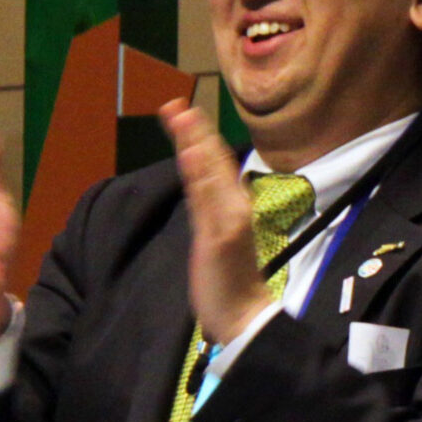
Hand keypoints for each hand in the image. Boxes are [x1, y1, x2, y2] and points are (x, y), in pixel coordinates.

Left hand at [159, 99, 270, 344]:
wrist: (245, 316)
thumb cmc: (230, 281)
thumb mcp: (218, 239)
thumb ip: (212, 213)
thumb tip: (204, 191)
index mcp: (231, 207)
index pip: (214, 166)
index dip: (199, 139)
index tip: (183, 112)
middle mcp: (234, 207)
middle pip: (213, 163)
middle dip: (195, 132)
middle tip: (176, 105)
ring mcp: (228, 220)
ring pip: (210, 175)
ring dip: (195, 144)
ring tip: (181, 116)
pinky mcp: (221, 237)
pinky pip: (207, 201)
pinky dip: (200, 175)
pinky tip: (189, 155)